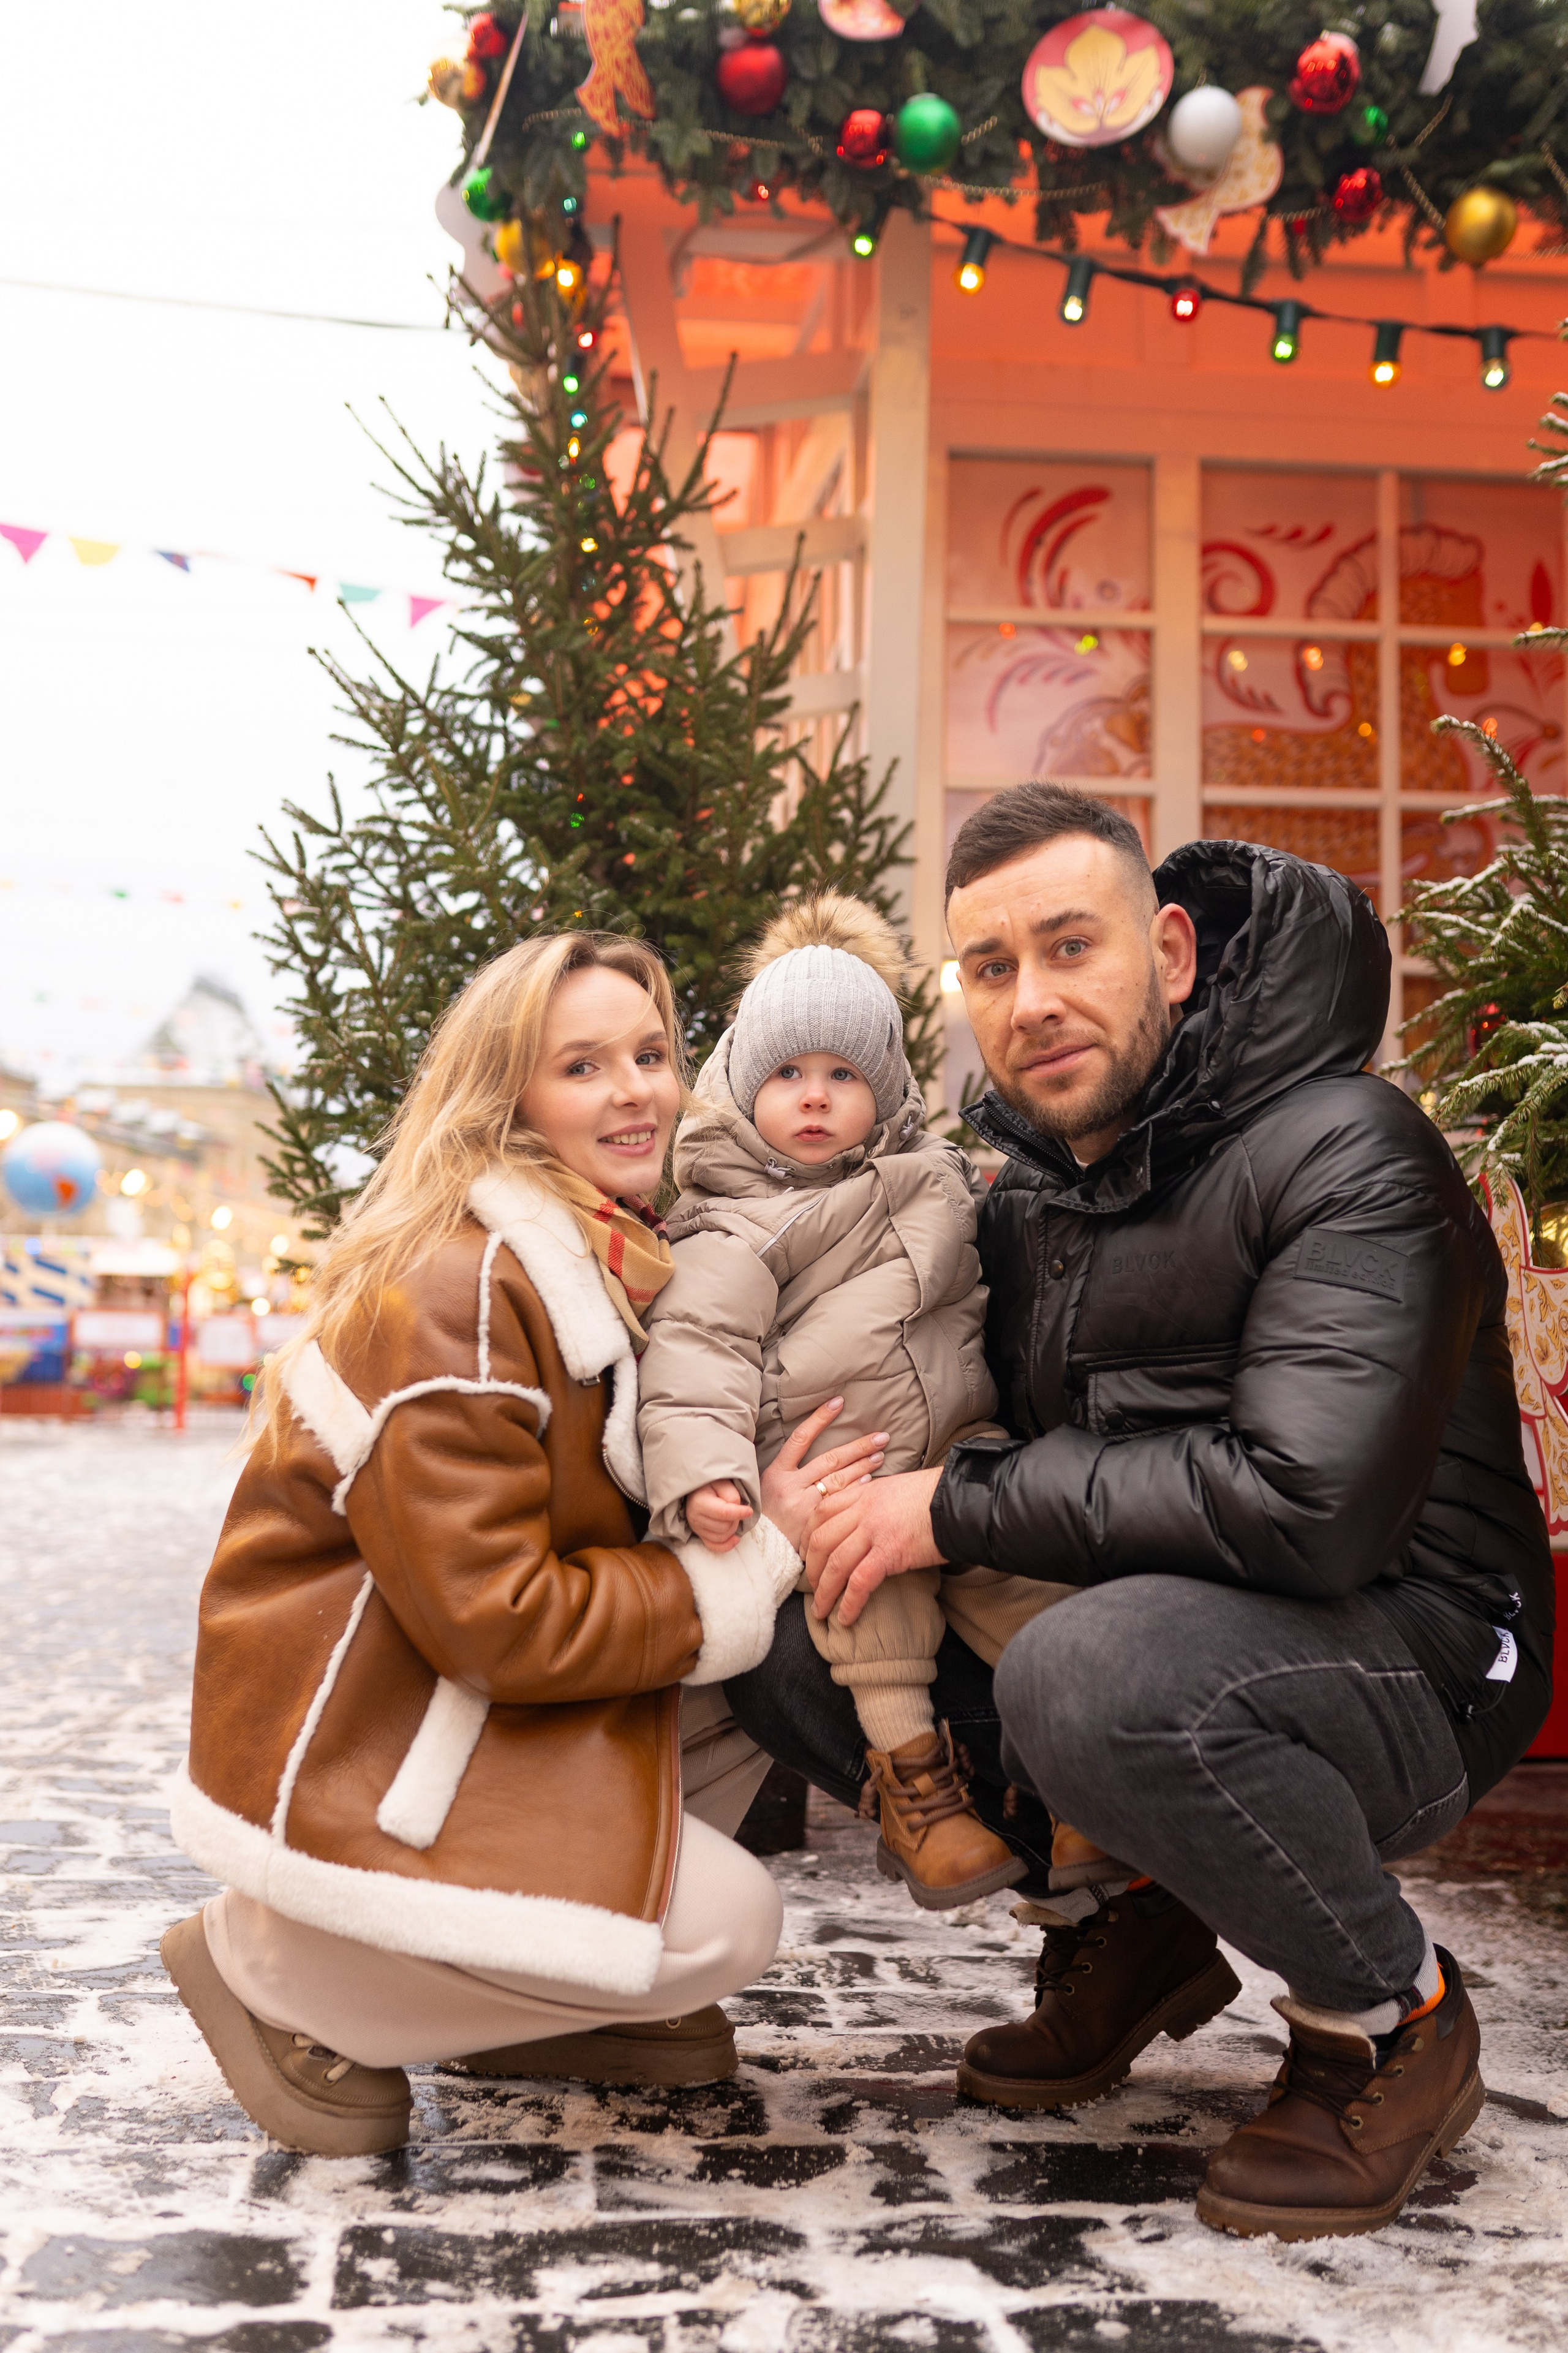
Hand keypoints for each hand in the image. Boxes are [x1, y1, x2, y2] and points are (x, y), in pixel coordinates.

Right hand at [686, 1480, 752, 1552]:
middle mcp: (695, 1517)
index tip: (750, 1511)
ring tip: (733, 1517)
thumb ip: (731, 1494)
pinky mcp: (700, 1535)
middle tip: (737, 1508)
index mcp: (699, 1502)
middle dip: (736, 1519)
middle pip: (725, 1527)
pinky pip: (714, 1546)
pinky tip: (735, 1538)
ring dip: (733, 1528)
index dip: (739, 1513)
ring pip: (722, 1537)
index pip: (723, 1513)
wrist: (698, 1490)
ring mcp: (697, 1528)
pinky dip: (727, 1545)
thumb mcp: (721, 1482)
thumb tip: (738, 1509)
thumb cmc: (711, 1484)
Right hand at [759, 1396, 887, 1554]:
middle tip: (881, 1437)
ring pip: (838, 1480)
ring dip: (862, 1467)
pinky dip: (856, 1491)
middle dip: (858, 1446)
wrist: (760, 1553)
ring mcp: (803, 1506)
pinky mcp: (814, 1524)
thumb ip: (790, 1469)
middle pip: (830, 1459)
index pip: (800, 1439)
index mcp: (776, 1473)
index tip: (838, 1402)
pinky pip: (840, 1503)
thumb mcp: (769, 1487)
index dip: (819, 1419)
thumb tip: (816, 1443)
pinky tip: (870, 1482)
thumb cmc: (767, 1516)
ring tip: (879, 1456)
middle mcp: (790, 1487)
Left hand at [805, 1467, 944, 1627]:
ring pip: (835, 1563)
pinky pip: (860, 1582)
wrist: (963, 1501)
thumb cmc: (937, 1498)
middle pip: (821, 1539)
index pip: (822, 1511)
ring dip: (824, 1592)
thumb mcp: (898, 1490)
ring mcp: (875, 1530)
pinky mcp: (891, 1552)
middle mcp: (864, 1509)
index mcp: (865, 1493)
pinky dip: (849, 1603)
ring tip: (821, 1612)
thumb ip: (876, 1504)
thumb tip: (867, 1524)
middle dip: (812, 1568)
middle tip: (812, 1587)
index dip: (808, 1535)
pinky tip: (845, 1618)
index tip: (806, 1554)